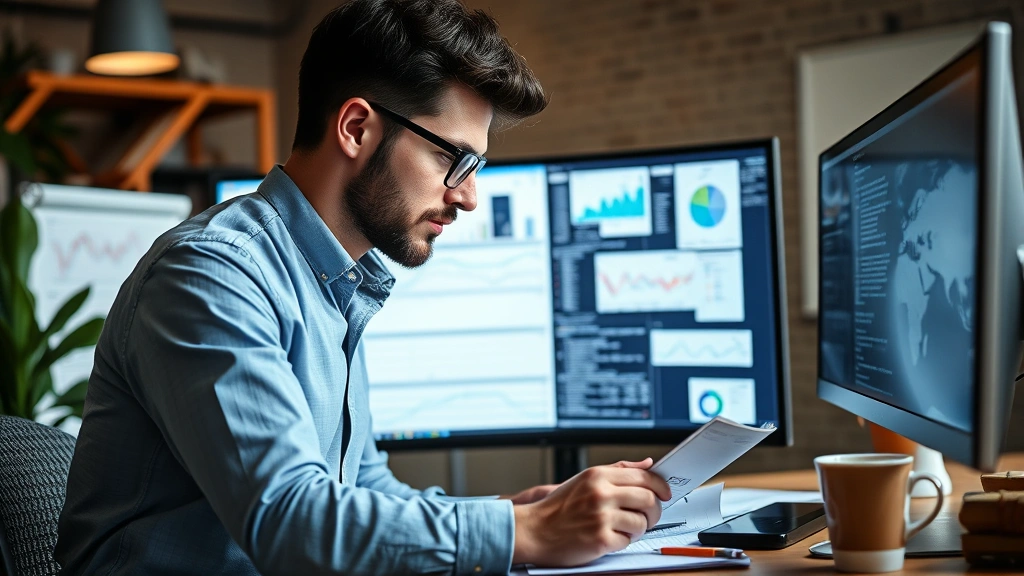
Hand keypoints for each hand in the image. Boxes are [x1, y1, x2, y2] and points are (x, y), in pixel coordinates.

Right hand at [511, 458, 670, 566]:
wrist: (534, 530)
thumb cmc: (558, 507)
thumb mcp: (585, 480)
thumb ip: (618, 470)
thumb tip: (647, 463)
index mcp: (598, 476)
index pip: (644, 476)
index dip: (661, 486)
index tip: (665, 493)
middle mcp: (600, 493)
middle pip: (649, 499)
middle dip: (654, 511)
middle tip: (648, 516)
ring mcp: (600, 517)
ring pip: (642, 522)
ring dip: (638, 529)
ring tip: (624, 529)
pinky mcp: (600, 540)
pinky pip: (628, 541)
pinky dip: (622, 542)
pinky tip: (609, 538)